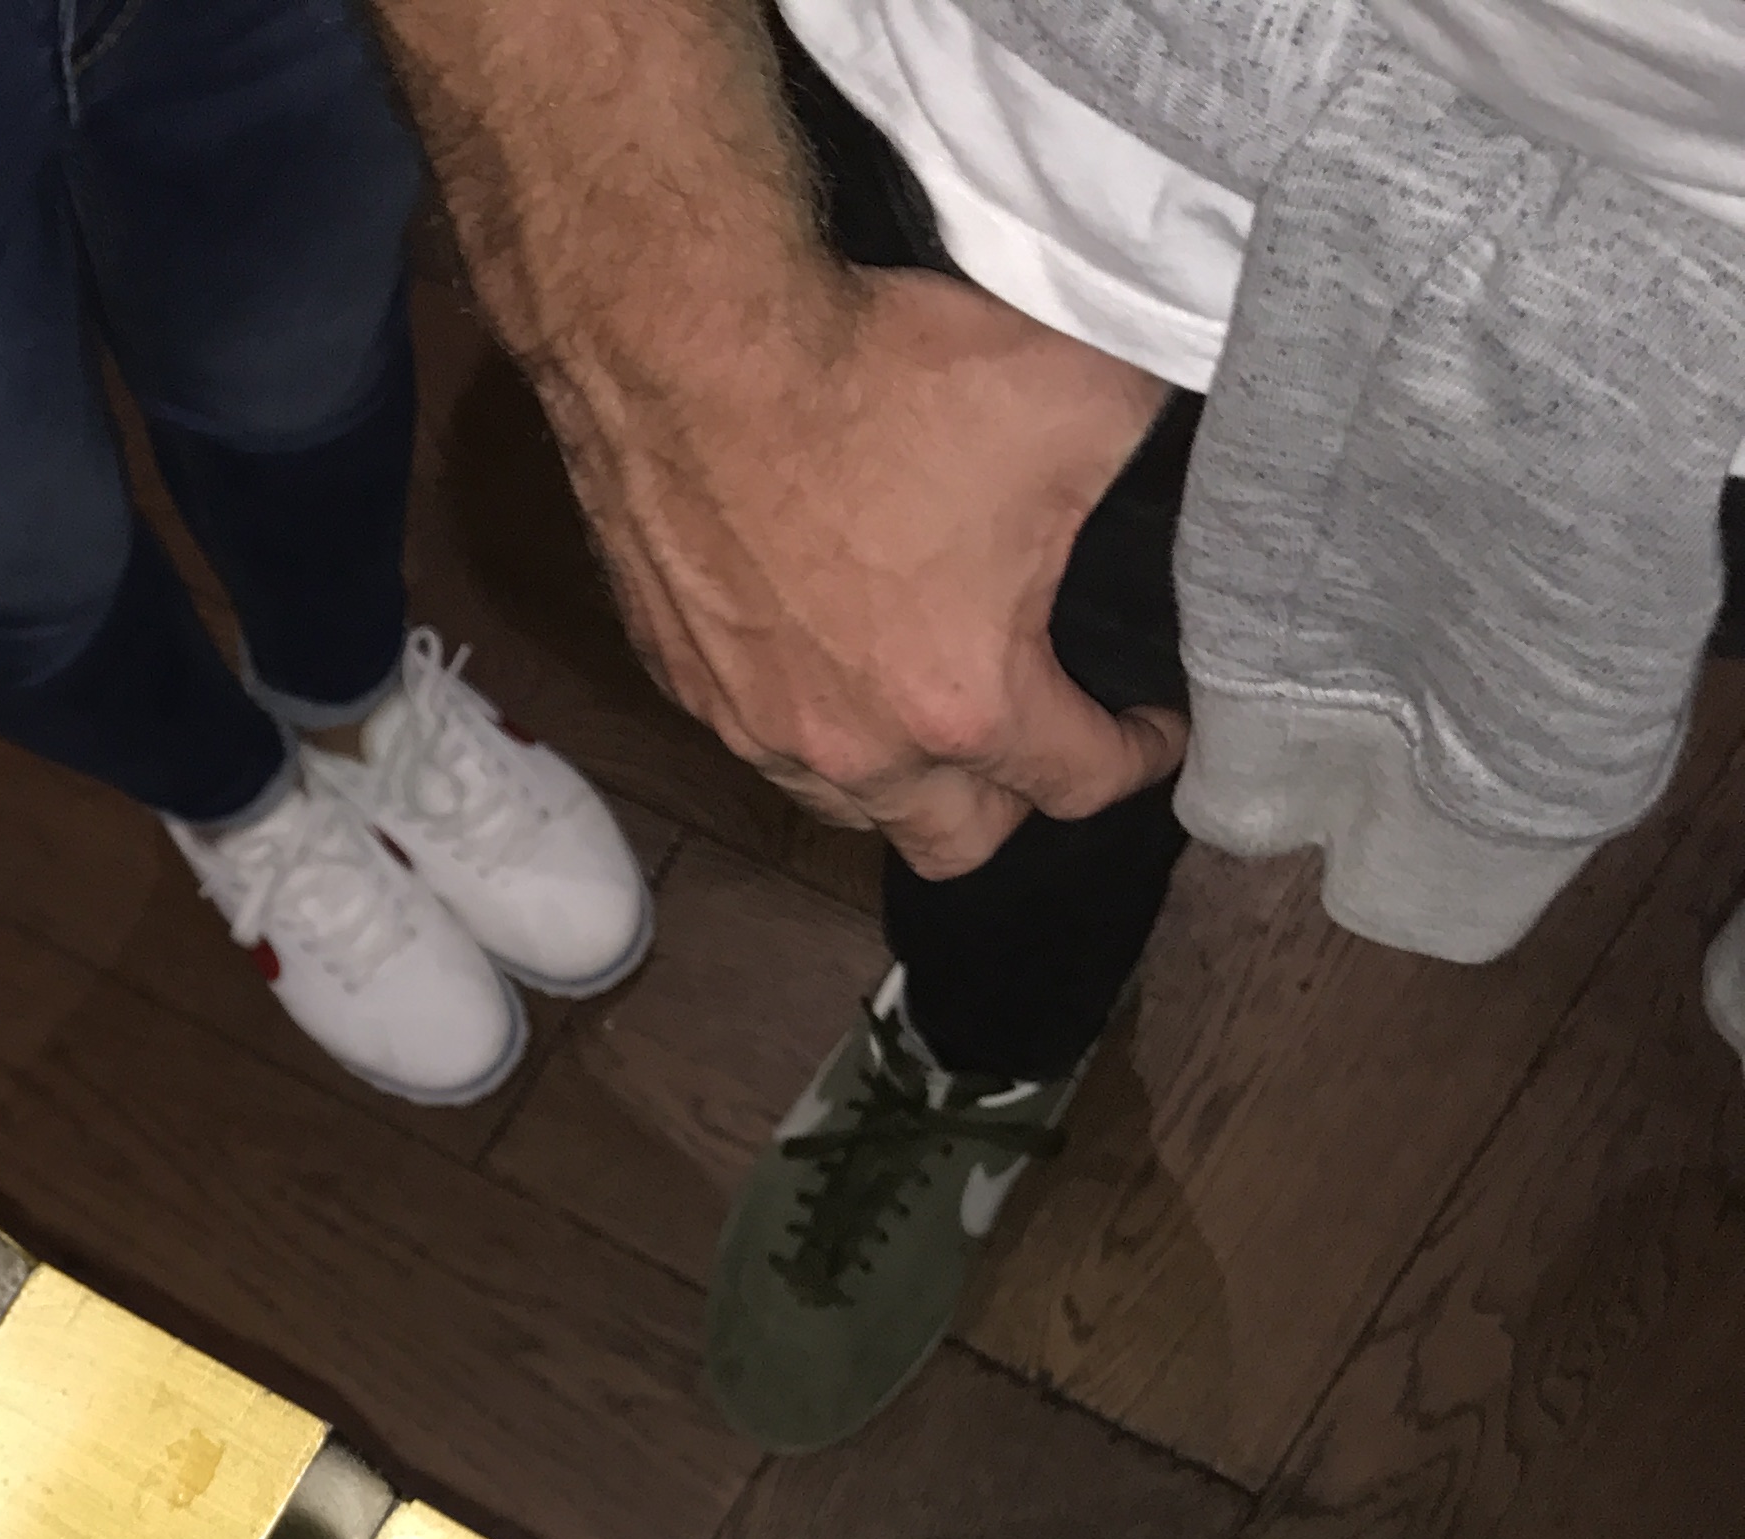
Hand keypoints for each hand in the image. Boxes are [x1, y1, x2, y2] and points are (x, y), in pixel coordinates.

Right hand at [547, 265, 1185, 875]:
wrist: (689, 342)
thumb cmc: (874, 371)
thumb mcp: (1082, 392)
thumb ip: (1157, 458)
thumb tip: (1214, 459)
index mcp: (963, 699)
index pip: (1077, 784)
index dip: (1138, 755)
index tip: (1148, 723)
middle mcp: (851, 742)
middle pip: (953, 840)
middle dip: (1011, 797)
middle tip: (1038, 721)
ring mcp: (751, 718)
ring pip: (848, 803)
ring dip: (903, 771)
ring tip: (928, 694)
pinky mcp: (681, 677)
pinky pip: (761, 737)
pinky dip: (809, 715)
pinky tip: (828, 644)